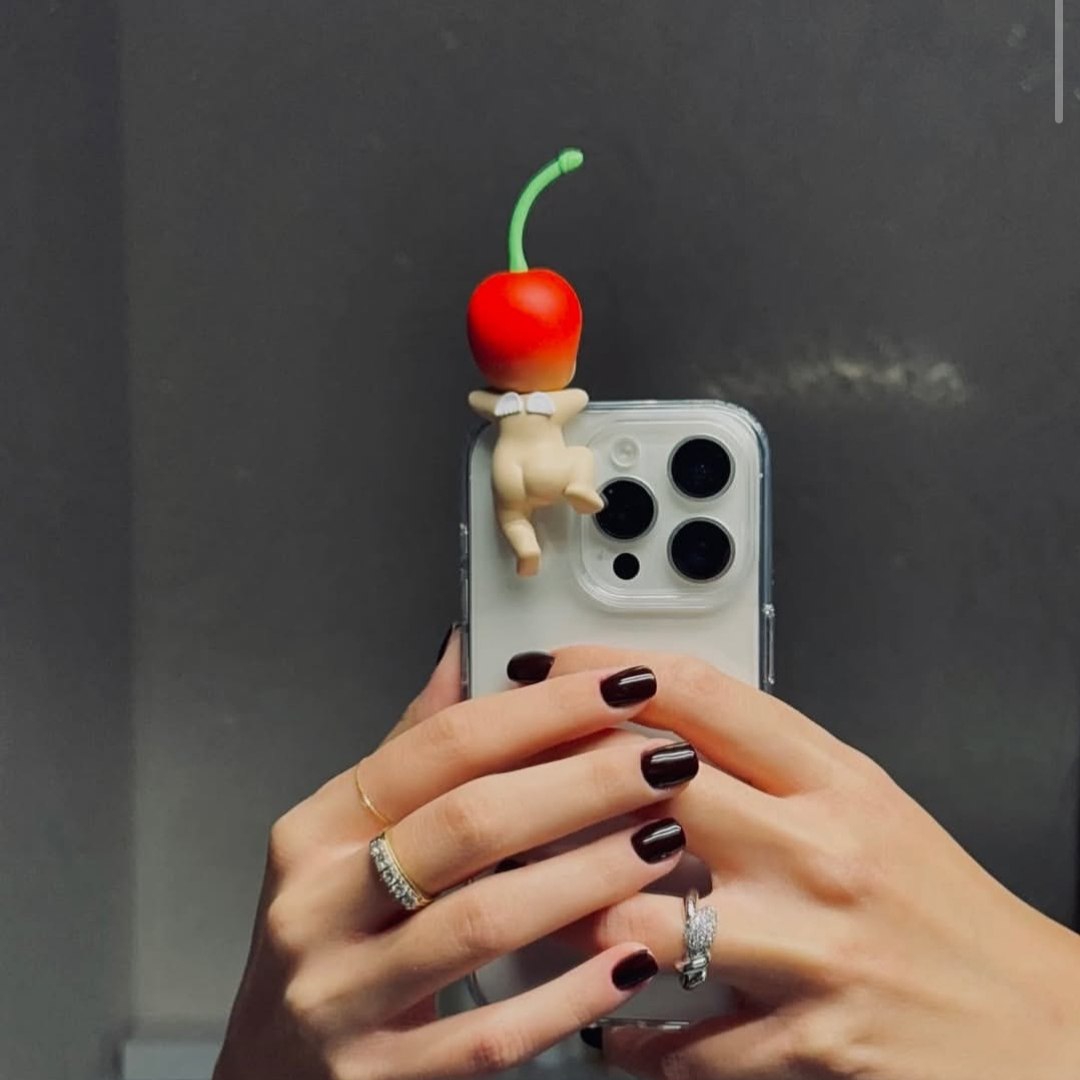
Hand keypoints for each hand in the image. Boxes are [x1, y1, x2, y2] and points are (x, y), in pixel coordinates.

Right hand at [213, 634, 699, 1079]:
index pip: (439, 747)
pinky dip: (567, 994)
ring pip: (483, 920)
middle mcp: (316, 906)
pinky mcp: (377, 1079)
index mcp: (316, 832)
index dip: (538, 711)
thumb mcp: (342, 843)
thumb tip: (459, 652)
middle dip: (580, 783)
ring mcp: (341, 997)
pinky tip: (630, 957)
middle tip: (663, 760)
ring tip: (663, 841)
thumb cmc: (327, 942)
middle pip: (467, 822)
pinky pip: (491, 1035)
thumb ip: (407, 751)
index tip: (617, 686)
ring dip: (587, 875)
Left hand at [537, 646, 1079, 1079]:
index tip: (547, 669)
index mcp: (833, 779)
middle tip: (508, 787)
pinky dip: (631, 1035)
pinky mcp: (807, 1040)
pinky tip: (610, 1025)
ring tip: (537, 912)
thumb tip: (661, 725)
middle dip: (560, 783)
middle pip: (651, 789)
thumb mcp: (866, 803)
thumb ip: (770, 761)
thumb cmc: (940, 906)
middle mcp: (819, 850)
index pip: (698, 696)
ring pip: (640, 919)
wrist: (1036, 1022)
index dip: (603, 672)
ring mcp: (811, 948)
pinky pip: (683, 1040)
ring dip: (572, 918)